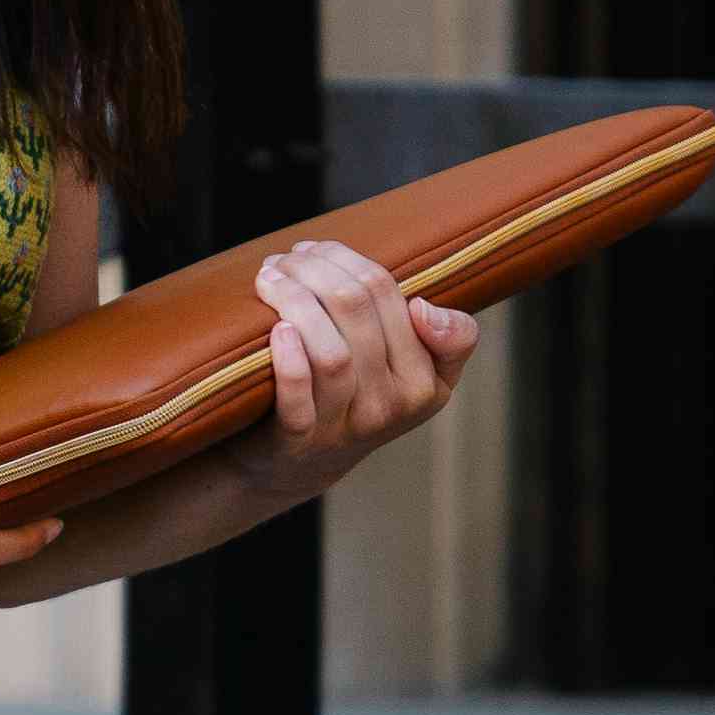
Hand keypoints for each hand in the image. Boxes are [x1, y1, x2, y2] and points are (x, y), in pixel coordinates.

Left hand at [226, 241, 474, 507]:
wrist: (301, 463)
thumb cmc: (356, 397)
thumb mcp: (415, 372)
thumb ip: (445, 337)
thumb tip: (423, 306)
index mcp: (426, 381)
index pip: (393, 297)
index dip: (353, 262)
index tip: (321, 250)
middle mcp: (393, 405)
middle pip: (355, 310)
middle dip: (315, 269)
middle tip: (285, 258)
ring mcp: (347, 426)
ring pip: (331, 351)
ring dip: (294, 301)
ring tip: (269, 278)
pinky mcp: (299, 441)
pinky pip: (298, 400)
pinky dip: (288, 362)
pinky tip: (276, 329)